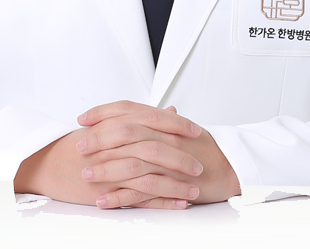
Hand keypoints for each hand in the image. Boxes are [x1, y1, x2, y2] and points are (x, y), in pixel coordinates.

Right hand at [13, 109, 199, 208]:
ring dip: (174, 184)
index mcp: (116, 123)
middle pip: (153, 147)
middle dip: (180, 157)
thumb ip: (143, 117)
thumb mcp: (111, 124)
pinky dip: (160, 201)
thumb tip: (171, 110)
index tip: (196, 131)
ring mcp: (110, 168)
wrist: (48, 162)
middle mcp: (114, 144)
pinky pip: (138, 197)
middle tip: (199, 164)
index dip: (176, 125)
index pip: (151, 119)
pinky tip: (177, 203)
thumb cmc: (81, 144)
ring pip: (149, 175)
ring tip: (193, 189)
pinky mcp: (106, 190)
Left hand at [76, 100, 241, 208]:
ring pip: (131, 162)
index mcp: (162, 121)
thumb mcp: (178, 128)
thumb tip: (134, 115)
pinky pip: (142, 191)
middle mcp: (164, 136)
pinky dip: (120, 196)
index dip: (103, 112)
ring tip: (87, 175)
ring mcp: (168, 160)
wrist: (230, 166)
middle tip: (80, 147)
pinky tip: (104, 200)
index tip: (84, 119)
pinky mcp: (172, 184)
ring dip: (105, 169)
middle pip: (125, 133)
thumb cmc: (204, 147)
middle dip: (98, 140)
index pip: (127, 109)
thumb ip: (156, 121)